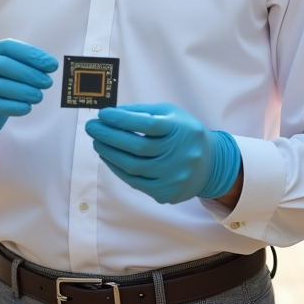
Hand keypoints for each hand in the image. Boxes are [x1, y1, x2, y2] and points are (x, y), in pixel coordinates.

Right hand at [0, 39, 57, 150]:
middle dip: (29, 73)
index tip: (52, 65)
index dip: (31, 54)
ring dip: (24, 90)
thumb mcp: (2, 73)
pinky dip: (14, 106)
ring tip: (39, 96)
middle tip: (47, 82)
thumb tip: (48, 65)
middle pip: (2, 64)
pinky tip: (27, 108)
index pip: (8, 46)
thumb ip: (19, 65)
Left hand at [85, 103, 240, 204]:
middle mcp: (180, 154)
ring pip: (133, 166)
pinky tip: (108, 157)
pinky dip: (117, 168)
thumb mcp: (171, 114)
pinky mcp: (166, 192)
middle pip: (137, 146)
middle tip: (92, 127)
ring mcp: (173, 176)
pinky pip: (135, 181)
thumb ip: (143, 111)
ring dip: (109, 153)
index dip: (122, 119)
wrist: (211, 164)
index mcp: (181, 129)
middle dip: (109, 135)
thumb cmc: (184, 133)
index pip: (147, 124)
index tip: (103, 114)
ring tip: (97, 141)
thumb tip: (113, 113)